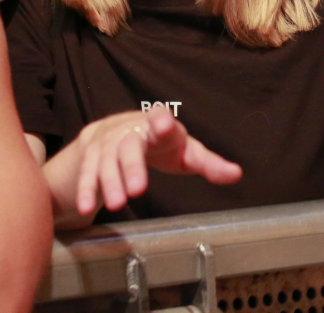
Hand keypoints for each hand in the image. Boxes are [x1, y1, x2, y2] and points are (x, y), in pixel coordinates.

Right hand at [73, 106, 240, 216]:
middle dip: (132, 167)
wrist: (118, 130)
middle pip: (129, 145)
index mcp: (157, 124)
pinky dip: (86, 188)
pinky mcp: (90, 156)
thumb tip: (237, 174)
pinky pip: (86, 172)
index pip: (160, 116)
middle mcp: (129, 129)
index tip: (164, 126)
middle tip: (138, 190)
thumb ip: (209, 163)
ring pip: (105, 160)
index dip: (162, 121)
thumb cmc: (161, 144)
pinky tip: (87, 207)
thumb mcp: (185, 151)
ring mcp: (107, 142)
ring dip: (109, 182)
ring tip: (116, 204)